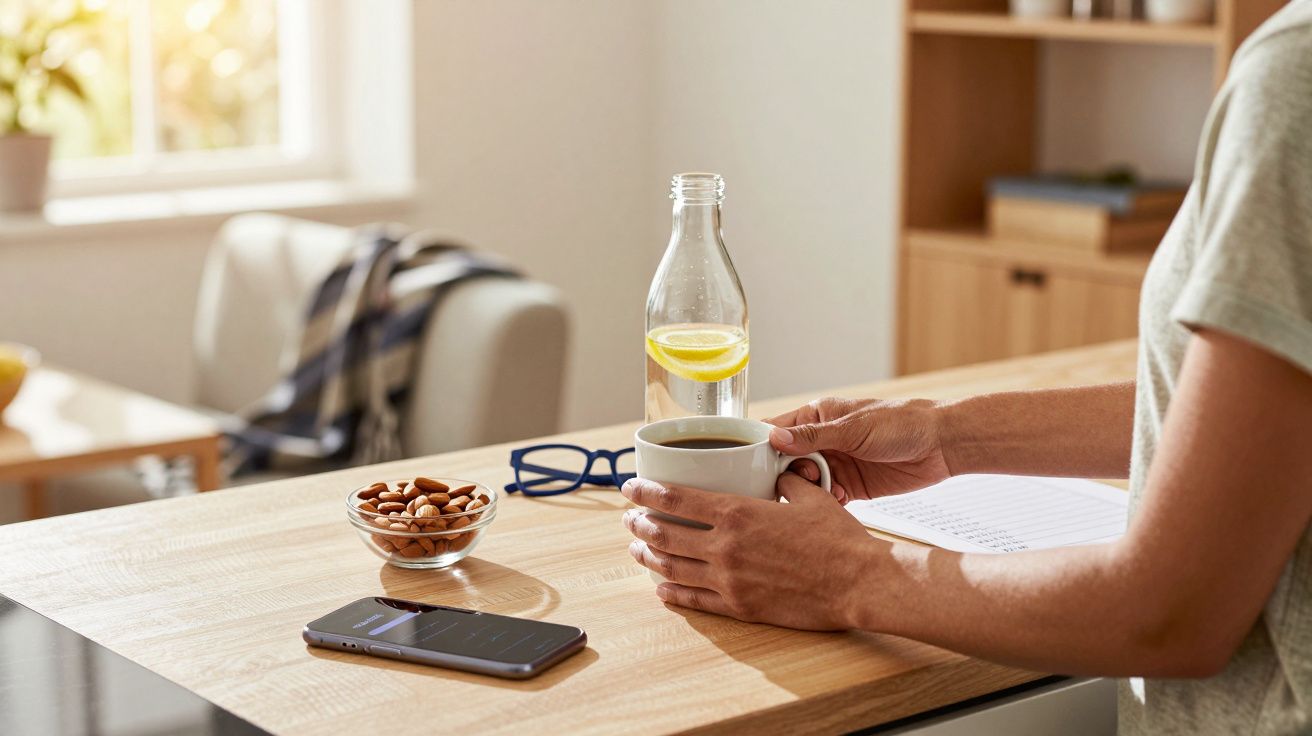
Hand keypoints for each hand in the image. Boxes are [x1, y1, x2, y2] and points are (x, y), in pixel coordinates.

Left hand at [620, 473, 880, 629]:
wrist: (860, 583)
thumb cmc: (839, 539)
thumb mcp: (809, 496)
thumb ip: (784, 481)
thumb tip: (777, 472)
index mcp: (738, 513)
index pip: (675, 499)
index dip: (645, 493)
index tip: (630, 487)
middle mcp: (725, 547)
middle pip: (664, 534)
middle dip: (639, 524)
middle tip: (628, 518)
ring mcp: (729, 581)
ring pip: (671, 569)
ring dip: (648, 557)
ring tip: (637, 549)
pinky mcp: (740, 607)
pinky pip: (694, 601)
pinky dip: (672, 594)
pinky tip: (661, 589)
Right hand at [766, 397, 950, 502]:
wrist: (942, 445)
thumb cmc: (903, 422)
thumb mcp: (853, 428)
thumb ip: (813, 436)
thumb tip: (773, 438)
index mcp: (817, 417)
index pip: (776, 430)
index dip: (762, 446)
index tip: (751, 462)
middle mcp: (822, 441)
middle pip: (785, 462)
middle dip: (787, 473)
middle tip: (802, 477)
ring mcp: (836, 464)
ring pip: (804, 483)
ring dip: (809, 490)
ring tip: (825, 488)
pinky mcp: (851, 486)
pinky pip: (827, 498)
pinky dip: (827, 502)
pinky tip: (839, 500)